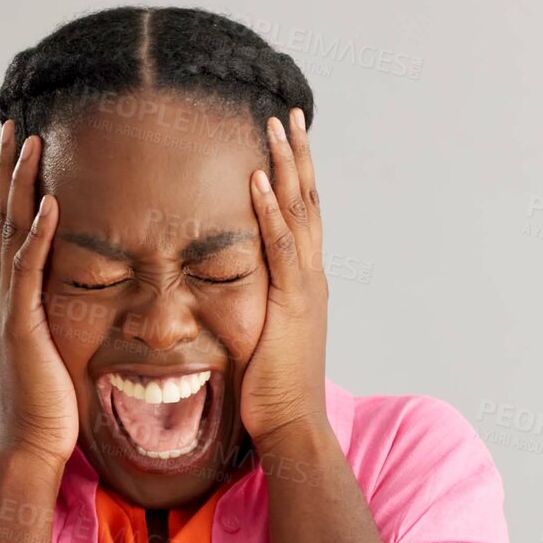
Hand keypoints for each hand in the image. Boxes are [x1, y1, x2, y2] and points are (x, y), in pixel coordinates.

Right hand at [0, 121, 75, 468]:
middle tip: (17, 127)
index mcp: (16, 300)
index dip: (17, 190)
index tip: (26, 150)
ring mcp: (10, 308)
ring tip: (31, 143)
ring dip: (20, 186)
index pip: (14, 232)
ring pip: (11, 233)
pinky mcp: (21, 324)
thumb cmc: (54, 410)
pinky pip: (30, 269)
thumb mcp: (62, 355)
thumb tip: (90, 311)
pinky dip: (37, 234)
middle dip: (10, 171)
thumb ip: (67, 326)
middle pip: (4, 219)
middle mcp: (6, 296)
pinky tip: (48, 203)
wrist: (31, 448)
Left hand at [239, 107, 329, 445]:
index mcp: (304, 285)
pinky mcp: (292, 303)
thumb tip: (230, 300)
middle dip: (298, 157)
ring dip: (287, 166)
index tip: (285, 142)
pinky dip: (270, 209)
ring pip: (300, 213)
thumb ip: (253, 312)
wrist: (292, 428)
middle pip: (307, 203)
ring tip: (277, 125)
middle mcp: (311, 278)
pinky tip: (257, 177)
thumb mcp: (261, 341)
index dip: (294, 179)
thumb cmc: (271, 395)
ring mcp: (305, 288)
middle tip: (289, 114)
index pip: (301, 219)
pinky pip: (280, 246)